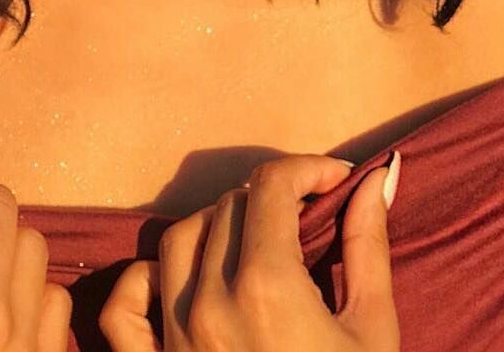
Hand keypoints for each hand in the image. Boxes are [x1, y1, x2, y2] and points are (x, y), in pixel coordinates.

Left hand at [98, 153, 400, 351]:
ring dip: (217, 226)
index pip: (271, 185)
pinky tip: (181, 278)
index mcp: (268, 287)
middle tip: (307, 214)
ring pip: (178, 240)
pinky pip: (126, 308)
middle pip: (229, 207)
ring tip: (256, 240)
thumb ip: (368, 245)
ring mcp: (175, 339)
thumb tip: (377, 177)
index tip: (335, 179)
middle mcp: (211, 303)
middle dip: (272, 196)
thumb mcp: (373, 329)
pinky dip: (144, 280)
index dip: (306, 168)